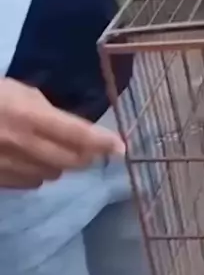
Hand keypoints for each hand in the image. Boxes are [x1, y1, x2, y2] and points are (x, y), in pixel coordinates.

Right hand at [0, 78, 124, 188]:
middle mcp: (23, 145)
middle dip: (85, 155)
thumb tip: (76, 132)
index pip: (76, 134)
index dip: (102, 142)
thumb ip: (49, 112)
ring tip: (47, 148)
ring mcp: (10, 166)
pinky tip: (27, 159)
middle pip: (72, 162)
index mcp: (29, 116)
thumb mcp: (18, 92)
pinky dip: (36, 172)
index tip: (120, 148)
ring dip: (58, 164)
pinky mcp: (0, 180)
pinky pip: (30, 182)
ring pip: (52, 174)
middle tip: (89, 148)